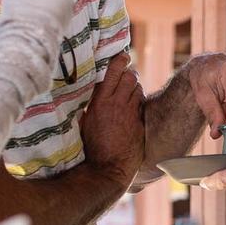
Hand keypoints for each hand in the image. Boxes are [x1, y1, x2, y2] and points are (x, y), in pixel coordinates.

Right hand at [81, 51, 145, 178]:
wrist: (109, 168)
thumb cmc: (91, 147)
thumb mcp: (84, 122)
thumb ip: (89, 106)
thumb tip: (86, 94)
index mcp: (100, 102)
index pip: (114, 71)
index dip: (120, 61)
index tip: (122, 56)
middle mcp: (117, 104)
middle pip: (130, 76)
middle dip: (129, 72)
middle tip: (126, 74)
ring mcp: (131, 113)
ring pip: (138, 87)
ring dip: (134, 86)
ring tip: (128, 91)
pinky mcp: (139, 122)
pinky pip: (141, 103)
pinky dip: (137, 101)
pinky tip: (132, 106)